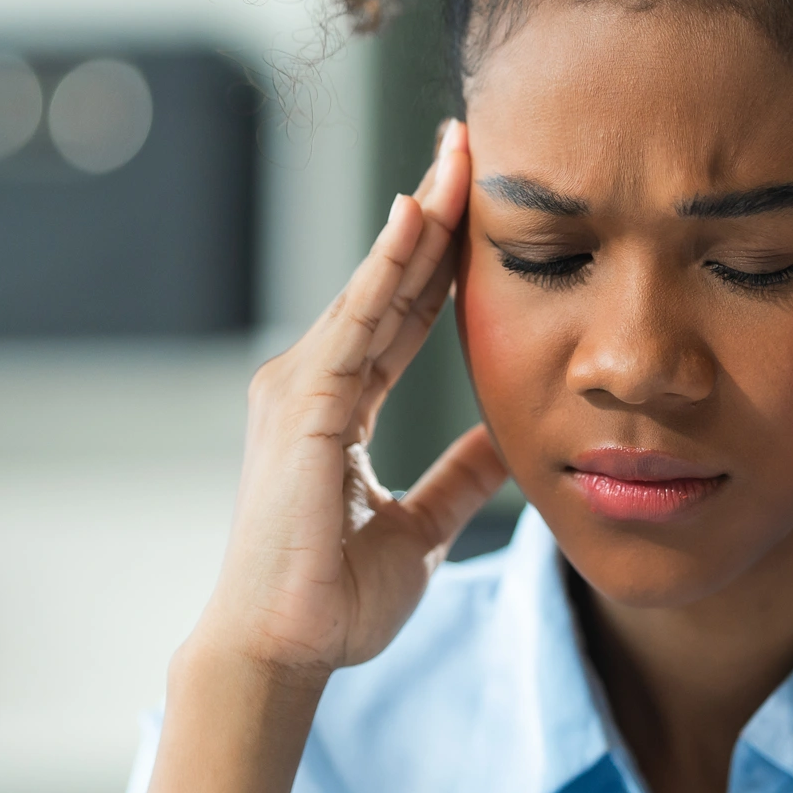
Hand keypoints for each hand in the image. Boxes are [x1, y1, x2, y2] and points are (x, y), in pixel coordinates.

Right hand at [192, 119, 509, 679]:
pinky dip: (385, 269)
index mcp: (338, 409)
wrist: (283, 650)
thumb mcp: (422, 527)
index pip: (400, 314)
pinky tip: (416, 219)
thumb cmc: (333, 598)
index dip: (440, 257)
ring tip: (458, 157)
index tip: (476, 199)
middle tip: (471, 142)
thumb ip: (460, 478)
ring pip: (373, 288)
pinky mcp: (304, 407)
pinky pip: (356, 323)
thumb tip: (509, 437)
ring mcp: (301, 390)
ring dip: (418, 221)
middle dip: (432, 212)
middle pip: (387, 283)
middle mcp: (312, 384)